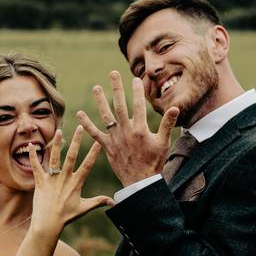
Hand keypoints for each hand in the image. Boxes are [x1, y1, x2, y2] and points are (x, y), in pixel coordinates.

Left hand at [26, 127, 112, 236]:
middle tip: (80, 128)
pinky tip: (31, 145)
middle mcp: (64, 178)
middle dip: (77, 141)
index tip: (99, 142)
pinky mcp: (40, 181)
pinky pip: (36, 166)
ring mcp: (52, 179)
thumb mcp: (84, 208)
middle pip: (72, 156)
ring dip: (57, 144)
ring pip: (55, 158)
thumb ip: (98, 202)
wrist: (48, 224)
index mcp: (76, 183)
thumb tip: (113, 202)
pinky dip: (33, 156)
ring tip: (59, 131)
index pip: (87, 165)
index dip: (94, 153)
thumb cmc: (66, 217)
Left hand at [76, 70, 179, 186]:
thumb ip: (167, 124)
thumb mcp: (163, 142)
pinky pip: (95, 134)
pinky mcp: (107, 146)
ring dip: (101, 101)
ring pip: (106, 116)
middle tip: (112, 73)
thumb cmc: (154, 162)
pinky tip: (80, 114)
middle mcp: (126, 131)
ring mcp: (115, 138)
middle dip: (117, 88)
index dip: (137, 91)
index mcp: (141, 129)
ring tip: (96, 87)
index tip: (135, 79)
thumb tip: (175, 108)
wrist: (141, 182)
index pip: (139, 105)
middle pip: (120, 105)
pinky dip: (87, 124)